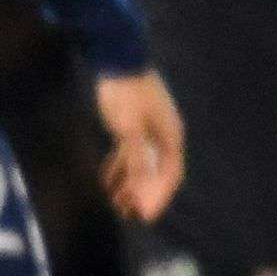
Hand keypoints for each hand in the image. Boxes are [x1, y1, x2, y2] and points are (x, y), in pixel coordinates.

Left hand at [91, 71, 184, 221]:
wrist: (118, 58)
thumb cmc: (127, 94)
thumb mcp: (129, 130)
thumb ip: (135, 161)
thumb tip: (142, 189)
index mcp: (169, 137)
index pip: (169, 176)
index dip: (159, 198)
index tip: (145, 216)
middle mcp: (163, 136)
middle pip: (156, 173)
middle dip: (143, 195)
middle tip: (128, 214)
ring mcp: (149, 129)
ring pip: (141, 164)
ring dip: (130, 184)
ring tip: (116, 202)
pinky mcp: (133, 123)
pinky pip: (129, 153)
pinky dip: (119, 168)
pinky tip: (106, 180)